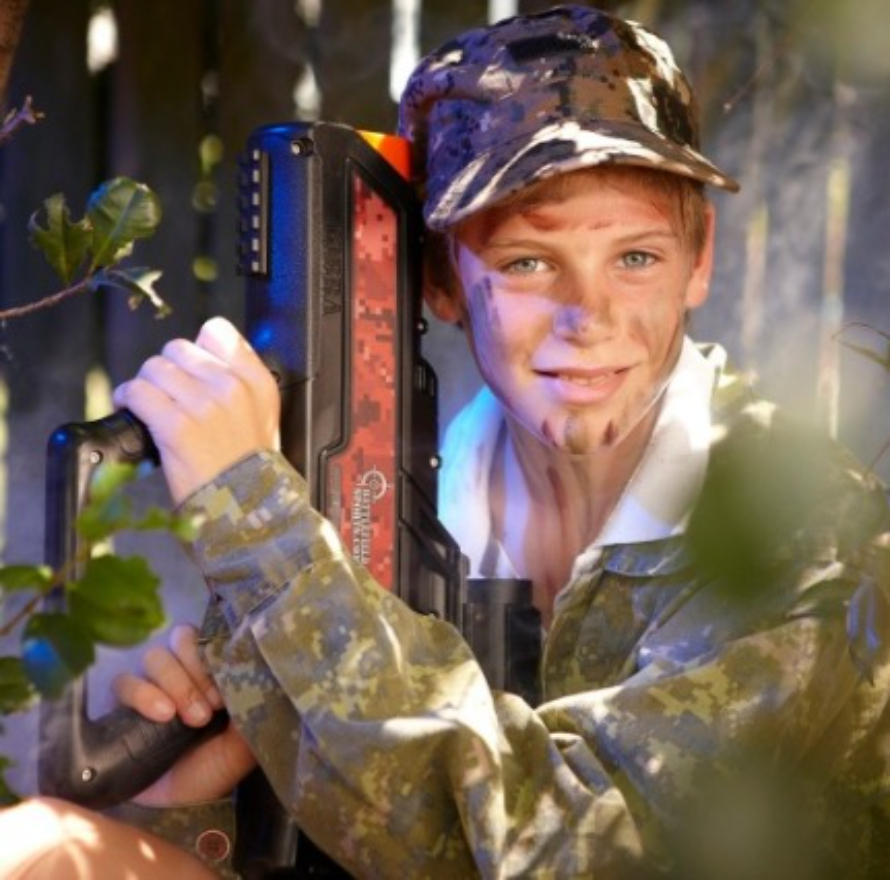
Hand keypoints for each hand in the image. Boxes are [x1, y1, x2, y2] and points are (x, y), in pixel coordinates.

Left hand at [112, 316, 279, 503]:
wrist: (246, 511)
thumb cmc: (250, 469)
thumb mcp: (262, 416)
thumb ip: (240, 381)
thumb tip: (200, 356)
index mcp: (257, 381)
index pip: (217, 332)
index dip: (197, 348)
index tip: (189, 369)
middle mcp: (233, 387)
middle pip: (178, 348)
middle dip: (166, 370)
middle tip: (165, 393)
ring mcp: (204, 405)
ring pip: (154, 367)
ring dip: (144, 384)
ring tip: (148, 404)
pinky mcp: (176, 426)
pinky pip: (138, 392)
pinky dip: (127, 399)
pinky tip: (132, 410)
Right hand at [113, 623, 256, 806]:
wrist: (173, 808)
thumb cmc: (211, 770)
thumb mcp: (240, 745)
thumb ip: (253, 713)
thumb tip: (267, 684)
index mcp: (212, 673)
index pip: (210, 637)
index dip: (216, 657)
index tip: (226, 696)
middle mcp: (182, 671)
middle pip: (181, 638)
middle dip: (196, 671)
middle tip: (210, 709)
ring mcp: (152, 684)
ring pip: (155, 657)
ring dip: (174, 683)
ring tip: (188, 719)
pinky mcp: (124, 703)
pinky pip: (124, 682)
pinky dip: (143, 694)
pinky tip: (161, 716)